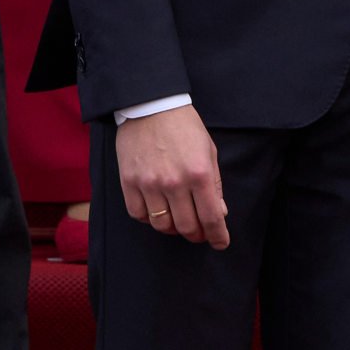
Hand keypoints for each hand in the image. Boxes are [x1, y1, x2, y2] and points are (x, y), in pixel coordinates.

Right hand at [116, 105, 230, 249]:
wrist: (151, 106)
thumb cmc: (184, 127)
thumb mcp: (208, 151)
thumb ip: (215, 184)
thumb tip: (219, 213)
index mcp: (199, 173)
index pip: (211, 217)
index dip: (218, 236)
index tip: (221, 243)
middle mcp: (174, 182)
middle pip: (186, 227)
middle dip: (196, 235)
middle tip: (199, 233)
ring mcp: (149, 184)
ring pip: (162, 225)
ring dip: (173, 229)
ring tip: (178, 221)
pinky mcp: (129, 182)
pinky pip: (139, 215)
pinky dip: (149, 219)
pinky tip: (157, 211)